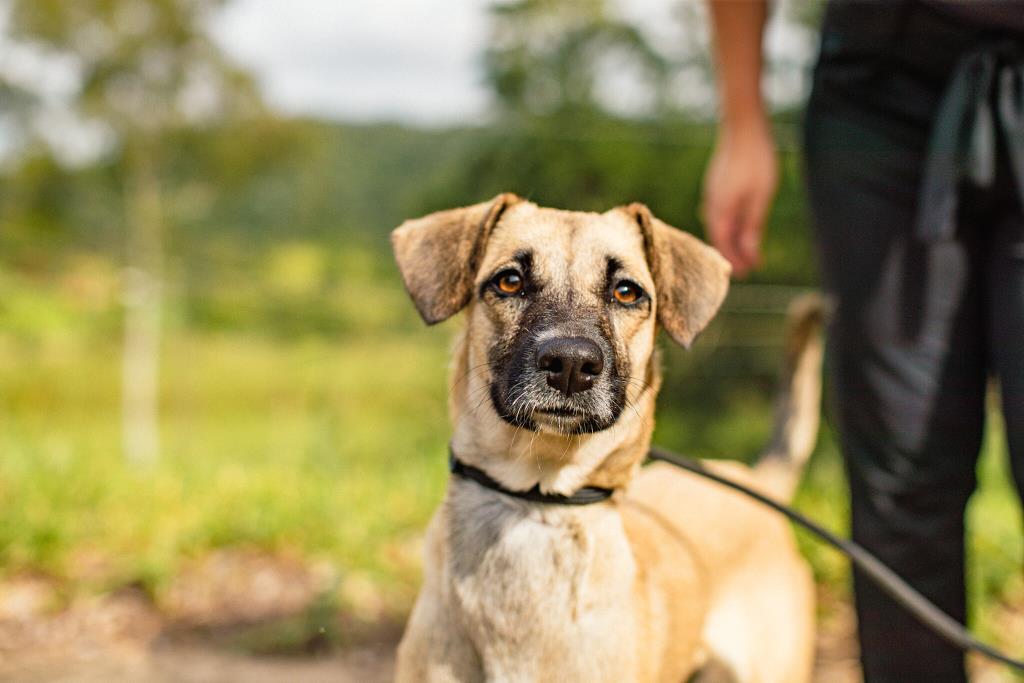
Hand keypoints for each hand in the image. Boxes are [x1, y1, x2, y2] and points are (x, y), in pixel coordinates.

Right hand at [702, 122, 777, 277]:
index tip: (748, 273)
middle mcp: (712, 205)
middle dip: (733, 253)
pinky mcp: (715, 186)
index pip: (724, 243)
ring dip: (731, 239)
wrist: (743, 127)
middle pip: (719, 236)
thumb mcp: (761, 196)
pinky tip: (737, 226)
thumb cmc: (756, 160)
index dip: (735, 259)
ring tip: (744, 250)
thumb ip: (753, 225)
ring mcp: (712, 194)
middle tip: (748, 268)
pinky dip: (728, 225)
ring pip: (718, 225)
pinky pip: (718, 213)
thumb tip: (750, 252)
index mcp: (721, 210)